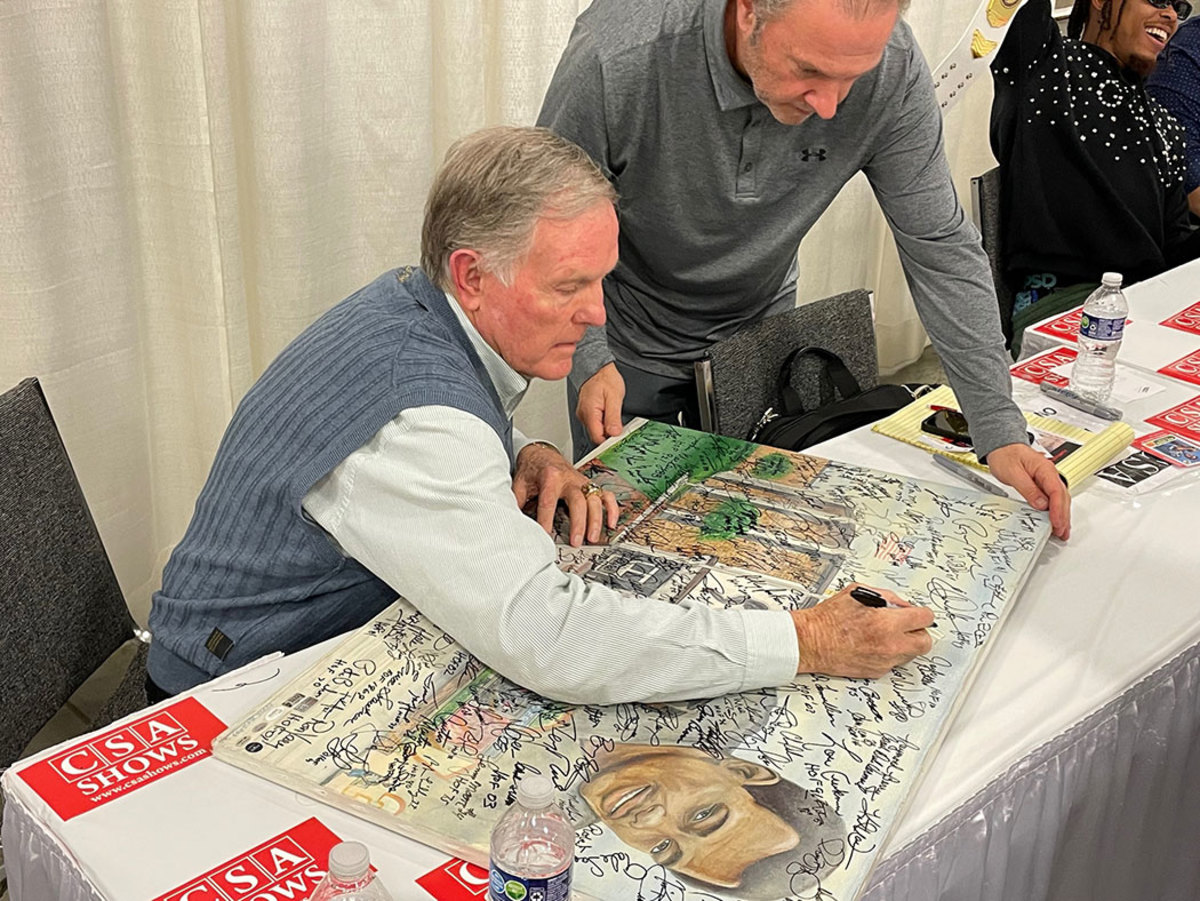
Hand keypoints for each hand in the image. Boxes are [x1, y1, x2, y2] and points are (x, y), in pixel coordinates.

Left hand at [512, 442, 618, 546]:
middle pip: (578, 501)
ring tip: (593, 538)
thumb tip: (512, 521)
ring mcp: (582, 481)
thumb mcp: (519, 483)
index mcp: (550, 477)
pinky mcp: (590, 484)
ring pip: (594, 499)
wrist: (542, 454)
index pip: (548, 501)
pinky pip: (606, 495)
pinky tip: (611, 524)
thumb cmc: (532, 470)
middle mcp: (569, 478)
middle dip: (578, 523)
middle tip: (576, 542)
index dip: (546, 520)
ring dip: (596, 520)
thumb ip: (516, 502)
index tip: (545, 536)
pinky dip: (611, 508)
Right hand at [576, 363, 625, 445]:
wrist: (598, 369)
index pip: (597, 437)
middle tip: (619, 424)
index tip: (619, 438)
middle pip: (596, 435)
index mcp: (589, 412)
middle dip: (609, 434)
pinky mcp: (586, 414)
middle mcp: (583, 415)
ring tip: (613, 414)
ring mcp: (583, 415)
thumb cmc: (606, 379)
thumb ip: (613, 417)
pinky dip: (604, 423)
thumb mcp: (614, 397)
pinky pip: (595, 424)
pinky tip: (609, 414)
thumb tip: (614, 433)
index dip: (609, 440)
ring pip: (596, 430)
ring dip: (607, 427)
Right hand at [790, 584, 933, 678]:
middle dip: (919, 632)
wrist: (811, 642)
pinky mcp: (876, 672)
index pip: (924, 619)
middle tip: (908, 626)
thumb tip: (902, 604)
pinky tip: (874, 644)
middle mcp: (889, 645)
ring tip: (887, 634)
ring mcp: (884, 661)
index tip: (918, 613)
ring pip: (911, 654)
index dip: (922, 614)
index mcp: (886, 623)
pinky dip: (889, 654)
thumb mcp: (858, 593)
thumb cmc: (829, 618)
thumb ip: (886, 597)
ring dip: (904, 644)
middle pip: (925, 642)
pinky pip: (894, 662)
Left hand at [985, 442, 1070, 539]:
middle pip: (1062, 497)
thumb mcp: (1013, 473)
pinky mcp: (1042, 484)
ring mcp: (1047, 479)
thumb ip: (1028, 489)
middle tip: (1061, 532)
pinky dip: (1055, 510)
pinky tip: (1055, 519)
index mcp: (1045, 469)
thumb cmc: (1006, 455)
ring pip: (1059, 499)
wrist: (1001, 446)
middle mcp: (1049, 474)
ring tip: (1061, 530)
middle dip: (1063, 516)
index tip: (1056, 522)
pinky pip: (1052, 498)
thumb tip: (1041, 504)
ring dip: (1061, 515)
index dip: (1058, 509)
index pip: (1056, 492)